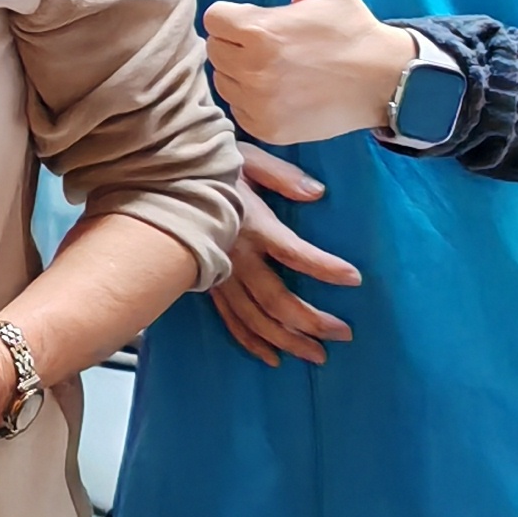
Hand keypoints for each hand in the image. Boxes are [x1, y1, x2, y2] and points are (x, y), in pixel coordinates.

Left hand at [199, 0, 415, 146]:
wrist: (384, 81)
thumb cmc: (351, 26)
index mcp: (258, 31)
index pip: (214, 19)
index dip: (236, 16)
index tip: (262, 20)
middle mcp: (252, 70)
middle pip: (214, 49)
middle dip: (236, 42)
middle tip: (272, 43)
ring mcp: (258, 103)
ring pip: (224, 81)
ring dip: (240, 72)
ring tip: (277, 66)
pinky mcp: (266, 128)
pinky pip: (239, 108)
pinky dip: (253, 100)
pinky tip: (281, 89)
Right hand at [210, 146, 361, 367]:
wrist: (163, 180)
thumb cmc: (210, 167)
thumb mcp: (249, 159)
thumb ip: (283, 176)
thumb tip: (316, 193)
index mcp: (253, 225)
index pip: (295, 253)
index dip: (325, 268)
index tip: (354, 278)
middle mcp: (238, 258)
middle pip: (277, 300)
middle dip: (311, 321)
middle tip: (342, 334)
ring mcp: (222, 276)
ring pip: (255, 319)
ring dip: (287, 340)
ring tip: (316, 356)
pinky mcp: (210, 284)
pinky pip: (231, 320)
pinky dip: (251, 341)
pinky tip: (272, 357)